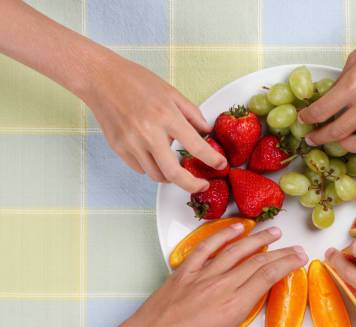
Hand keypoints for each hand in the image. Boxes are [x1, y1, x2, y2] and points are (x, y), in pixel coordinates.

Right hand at [83, 56, 226, 191]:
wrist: (100, 78)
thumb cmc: (135, 81)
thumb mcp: (171, 92)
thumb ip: (192, 113)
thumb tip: (206, 132)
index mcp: (166, 116)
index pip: (196, 147)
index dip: (212, 160)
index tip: (221, 165)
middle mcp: (148, 134)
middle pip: (174, 174)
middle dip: (192, 185)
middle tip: (201, 185)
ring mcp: (131, 143)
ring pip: (156, 175)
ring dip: (171, 176)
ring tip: (177, 166)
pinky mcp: (119, 149)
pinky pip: (140, 169)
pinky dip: (152, 167)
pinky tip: (155, 155)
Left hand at [115, 224, 307, 326]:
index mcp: (233, 307)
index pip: (267, 277)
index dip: (287, 264)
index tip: (299, 258)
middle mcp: (220, 286)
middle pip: (257, 261)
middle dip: (280, 252)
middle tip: (295, 247)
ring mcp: (202, 275)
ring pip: (236, 250)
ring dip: (257, 239)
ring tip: (273, 231)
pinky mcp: (185, 271)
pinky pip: (207, 247)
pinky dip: (222, 235)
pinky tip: (236, 228)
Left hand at [299, 11, 355, 152]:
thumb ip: (343, 80)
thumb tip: (332, 97)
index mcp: (355, 85)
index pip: (322, 111)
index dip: (308, 118)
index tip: (303, 119)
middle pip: (337, 133)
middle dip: (320, 137)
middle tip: (314, 137)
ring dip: (348, 145)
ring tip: (344, 139)